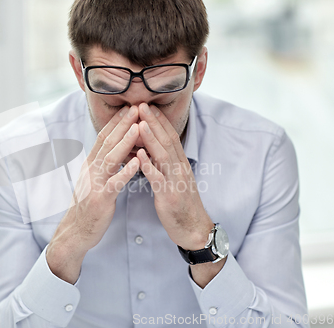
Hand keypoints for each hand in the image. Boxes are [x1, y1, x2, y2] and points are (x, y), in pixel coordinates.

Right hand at [46, 105, 140, 283]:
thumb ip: (103, 163)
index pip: (103, 137)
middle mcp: (91, 170)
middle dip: (122, 124)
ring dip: (125, 141)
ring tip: (138, 127)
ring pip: (110, 158)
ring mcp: (95, 183)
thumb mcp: (95, 179)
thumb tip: (113, 147)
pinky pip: (114, 182)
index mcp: (91, 164)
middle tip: (135, 107)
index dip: (116, 121)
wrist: (77, 230)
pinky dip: (126, 170)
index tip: (129, 107)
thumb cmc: (90, 204)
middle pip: (107, 142)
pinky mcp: (101, 199)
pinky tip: (138, 161)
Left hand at [136, 103, 213, 250]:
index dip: (159, 120)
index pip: (169, 137)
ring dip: (151, 139)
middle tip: (141, 104)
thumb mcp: (174, 179)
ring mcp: (176, 181)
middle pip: (166, 141)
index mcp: (180, 164)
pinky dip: (149, 166)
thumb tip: (151, 149)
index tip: (147, 106)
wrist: (194, 229)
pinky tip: (139, 156)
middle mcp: (180, 168)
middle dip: (153, 122)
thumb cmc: (181, 204)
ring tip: (139, 123)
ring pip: (163, 156)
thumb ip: (164, 164)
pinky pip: (159, 179)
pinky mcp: (170, 196)